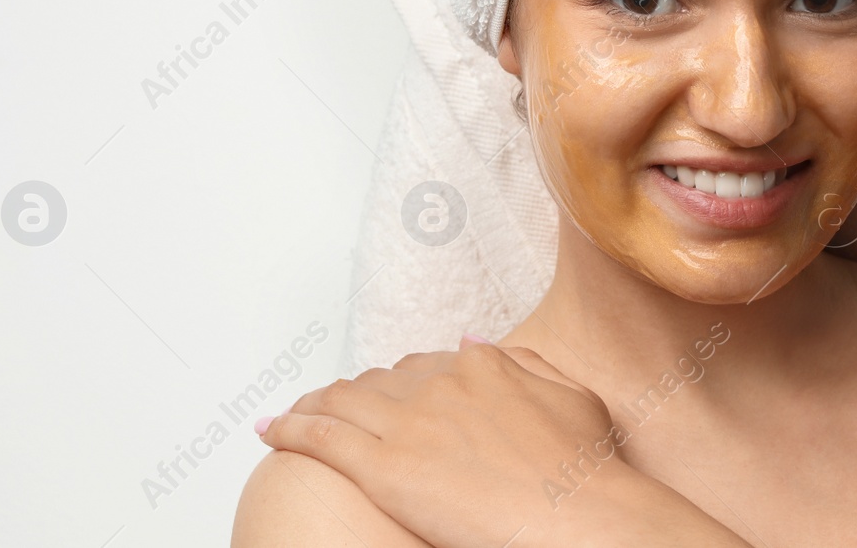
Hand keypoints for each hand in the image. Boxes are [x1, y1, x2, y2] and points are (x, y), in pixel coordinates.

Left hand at [257, 338, 752, 547]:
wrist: (580, 514)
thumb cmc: (586, 470)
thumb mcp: (570, 395)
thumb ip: (525, 364)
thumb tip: (474, 344)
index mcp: (483, 366)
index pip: (427, 365)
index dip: (405, 381)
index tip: (395, 393)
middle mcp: (440, 385)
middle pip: (382, 381)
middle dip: (357, 392)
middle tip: (338, 405)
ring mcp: (410, 424)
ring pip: (343, 402)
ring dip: (314, 403)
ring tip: (293, 412)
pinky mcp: (385, 465)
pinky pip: (322, 439)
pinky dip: (290, 429)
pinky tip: (270, 429)